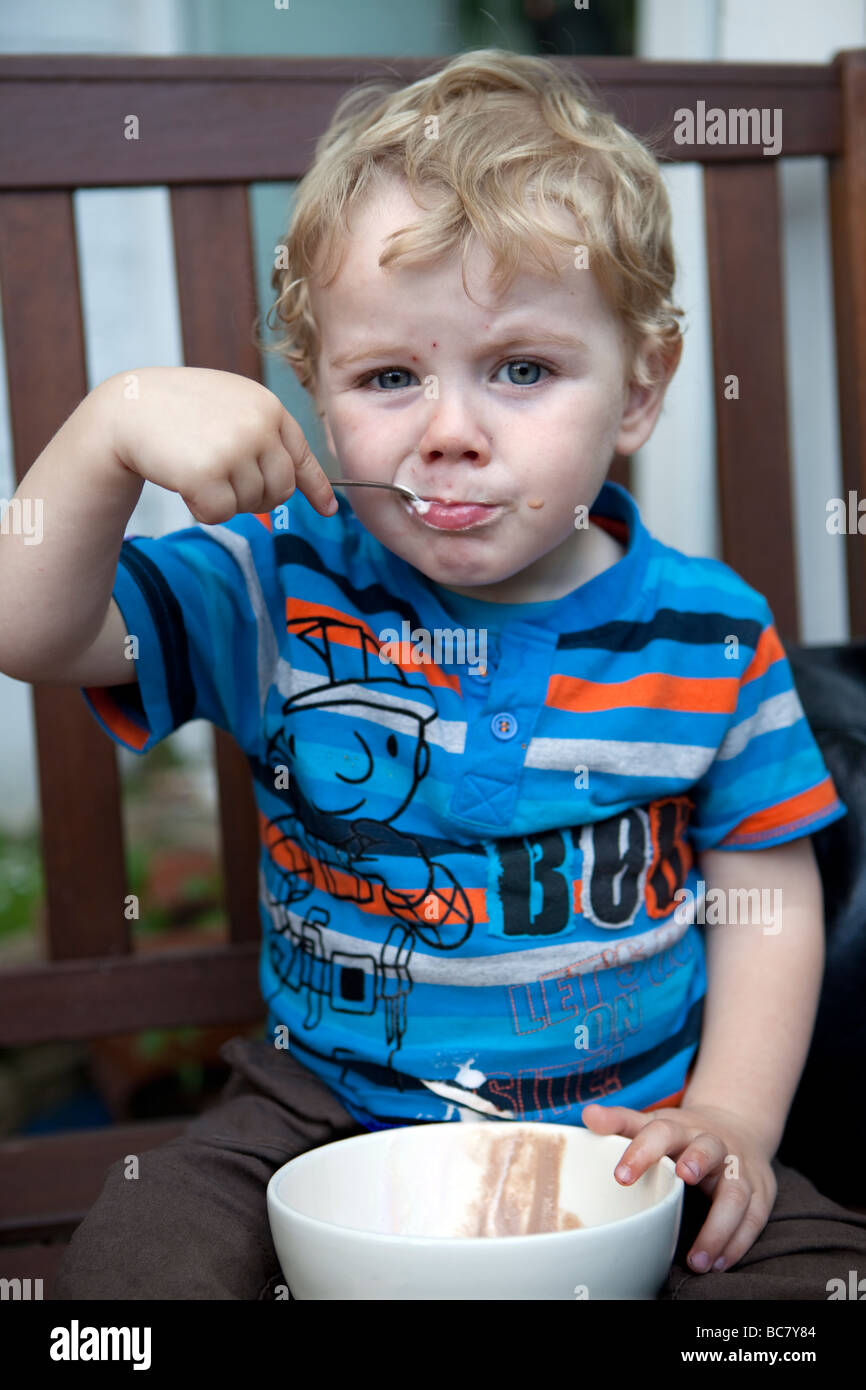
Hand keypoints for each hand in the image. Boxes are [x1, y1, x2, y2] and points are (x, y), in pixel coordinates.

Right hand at [100, 366, 336, 522]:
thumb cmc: (179, 410)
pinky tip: (184, 482)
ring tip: (197, 467)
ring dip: (224, 499)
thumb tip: (296, 486)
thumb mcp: (230, 407)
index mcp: (268, 407)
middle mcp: (259, 426)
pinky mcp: (209, 473)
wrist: (129, 407)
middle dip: (254, 496)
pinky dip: (202, 508)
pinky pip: (221, 515)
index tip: (330, 511)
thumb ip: (263, 436)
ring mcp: (236, 449)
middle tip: (220, 479)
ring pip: (251, 505)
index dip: (315, 487)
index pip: (301, 456)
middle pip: (279, 490)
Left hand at [580, 1101, 777, 1273]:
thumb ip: (620, 1123)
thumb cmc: (682, 1135)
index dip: (642, 1151)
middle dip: (697, 1161)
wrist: (735, 1128)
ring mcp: (739, 1167)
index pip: (660, 1132)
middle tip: (684, 1178)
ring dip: (720, 1226)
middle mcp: (713, 1143)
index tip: (621, 1176)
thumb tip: (588, 1114)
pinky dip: (738, 1242)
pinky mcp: (760, 1191)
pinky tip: (719, 1263)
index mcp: (680, 1128)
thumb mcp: (653, 1123)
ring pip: (736, 1192)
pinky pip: (754, 1217)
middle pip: (707, 1148)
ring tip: (697, 1260)